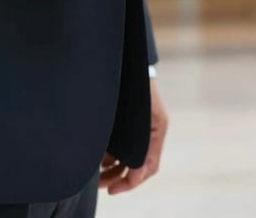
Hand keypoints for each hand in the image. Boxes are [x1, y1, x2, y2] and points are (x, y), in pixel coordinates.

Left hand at [99, 80, 168, 194]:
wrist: (129, 66)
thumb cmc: (136, 87)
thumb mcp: (141, 117)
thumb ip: (141, 144)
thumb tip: (136, 174)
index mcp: (156, 131)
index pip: (148, 167)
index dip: (132, 182)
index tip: (114, 189)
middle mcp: (150, 134)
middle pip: (137, 167)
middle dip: (120, 179)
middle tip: (103, 186)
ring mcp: (139, 130)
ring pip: (127, 160)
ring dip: (113, 170)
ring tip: (98, 175)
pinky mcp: (128, 127)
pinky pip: (121, 149)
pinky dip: (111, 158)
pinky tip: (99, 159)